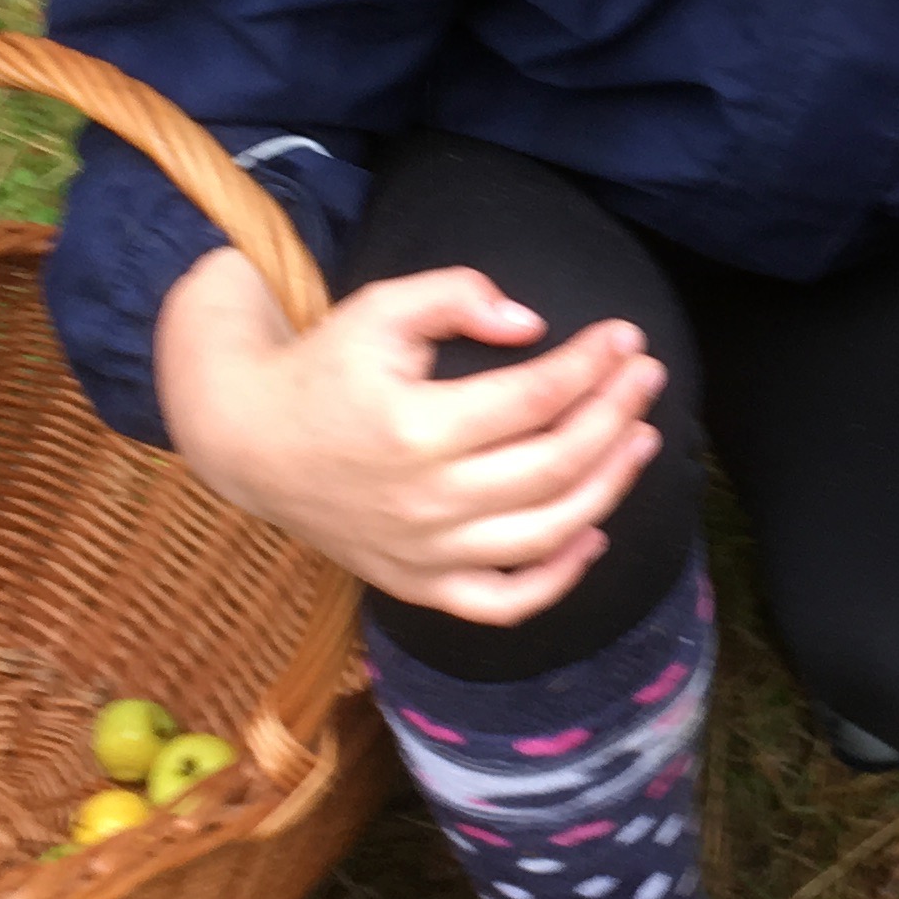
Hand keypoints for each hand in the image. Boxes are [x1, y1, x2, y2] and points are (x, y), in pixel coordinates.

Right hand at [153, 246, 666, 626]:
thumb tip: (532, 323)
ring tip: (642, 440)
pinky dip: (558, 578)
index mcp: (416, 428)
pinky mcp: (418, 583)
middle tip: (649, 380)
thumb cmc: (324, 367)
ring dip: (609, 487)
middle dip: (616, 417)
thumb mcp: (379, 308)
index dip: (593, 364)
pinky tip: (595, 533)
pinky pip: (504, 602)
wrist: (248, 441)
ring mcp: (424, 551)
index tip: (627, 336)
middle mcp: (426, 499)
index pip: (536, 397)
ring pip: (545, 533)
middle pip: (554, 464)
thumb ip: (456, 297)